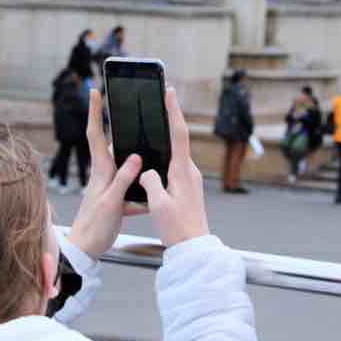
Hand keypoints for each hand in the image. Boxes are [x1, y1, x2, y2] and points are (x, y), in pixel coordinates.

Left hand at [68, 90, 145, 258]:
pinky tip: (152, 196)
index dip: (95, 111)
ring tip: (146, 151)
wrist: (85, 250)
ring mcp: (108, 186)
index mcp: (101, 171)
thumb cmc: (94, 227)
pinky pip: (131, 188)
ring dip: (134, 161)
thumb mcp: (111, 202)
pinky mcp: (114, 199)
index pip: (95, 133)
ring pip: (125, 167)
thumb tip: (136, 157)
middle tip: (124, 109)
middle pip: (111, 144)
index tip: (95, 91)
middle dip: (117, 128)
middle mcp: (103, 174)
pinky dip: (141, 190)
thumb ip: (123, 179)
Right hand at [139, 87, 209, 247]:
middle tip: (159, 100)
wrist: (194, 248)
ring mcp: (189, 179)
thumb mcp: (158, 204)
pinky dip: (164, 157)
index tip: (169, 92)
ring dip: (165, 139)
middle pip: (177, 139)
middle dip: (168, 119)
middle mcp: (189, 171)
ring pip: (174, 153)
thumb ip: (150, 181)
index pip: (178, 134)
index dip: (173, 111)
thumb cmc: (178, 228)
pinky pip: (173, 166)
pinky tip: (154, 159)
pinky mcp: (187, 187)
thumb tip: (146, 170)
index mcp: (182, 171)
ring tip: (153, 126)